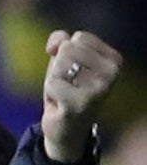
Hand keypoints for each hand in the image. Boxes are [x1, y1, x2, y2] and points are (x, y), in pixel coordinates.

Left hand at [42, 29, 125, 162]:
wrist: (66, 127)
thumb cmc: (67, 90)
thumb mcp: (63, 61)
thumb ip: (60, 41)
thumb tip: (58, 42)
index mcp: (113, 59)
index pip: (79, 37)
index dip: (65, 52)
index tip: (73, 71)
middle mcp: (112, 72)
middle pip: (68, 49)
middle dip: (59, 67)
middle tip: (67, 85)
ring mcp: (100, 88)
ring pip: (59, 65)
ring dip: (54, 81)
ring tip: (64, 93)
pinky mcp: (83, 103)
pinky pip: (52, 84)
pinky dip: (50, 93)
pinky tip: (61, 104)